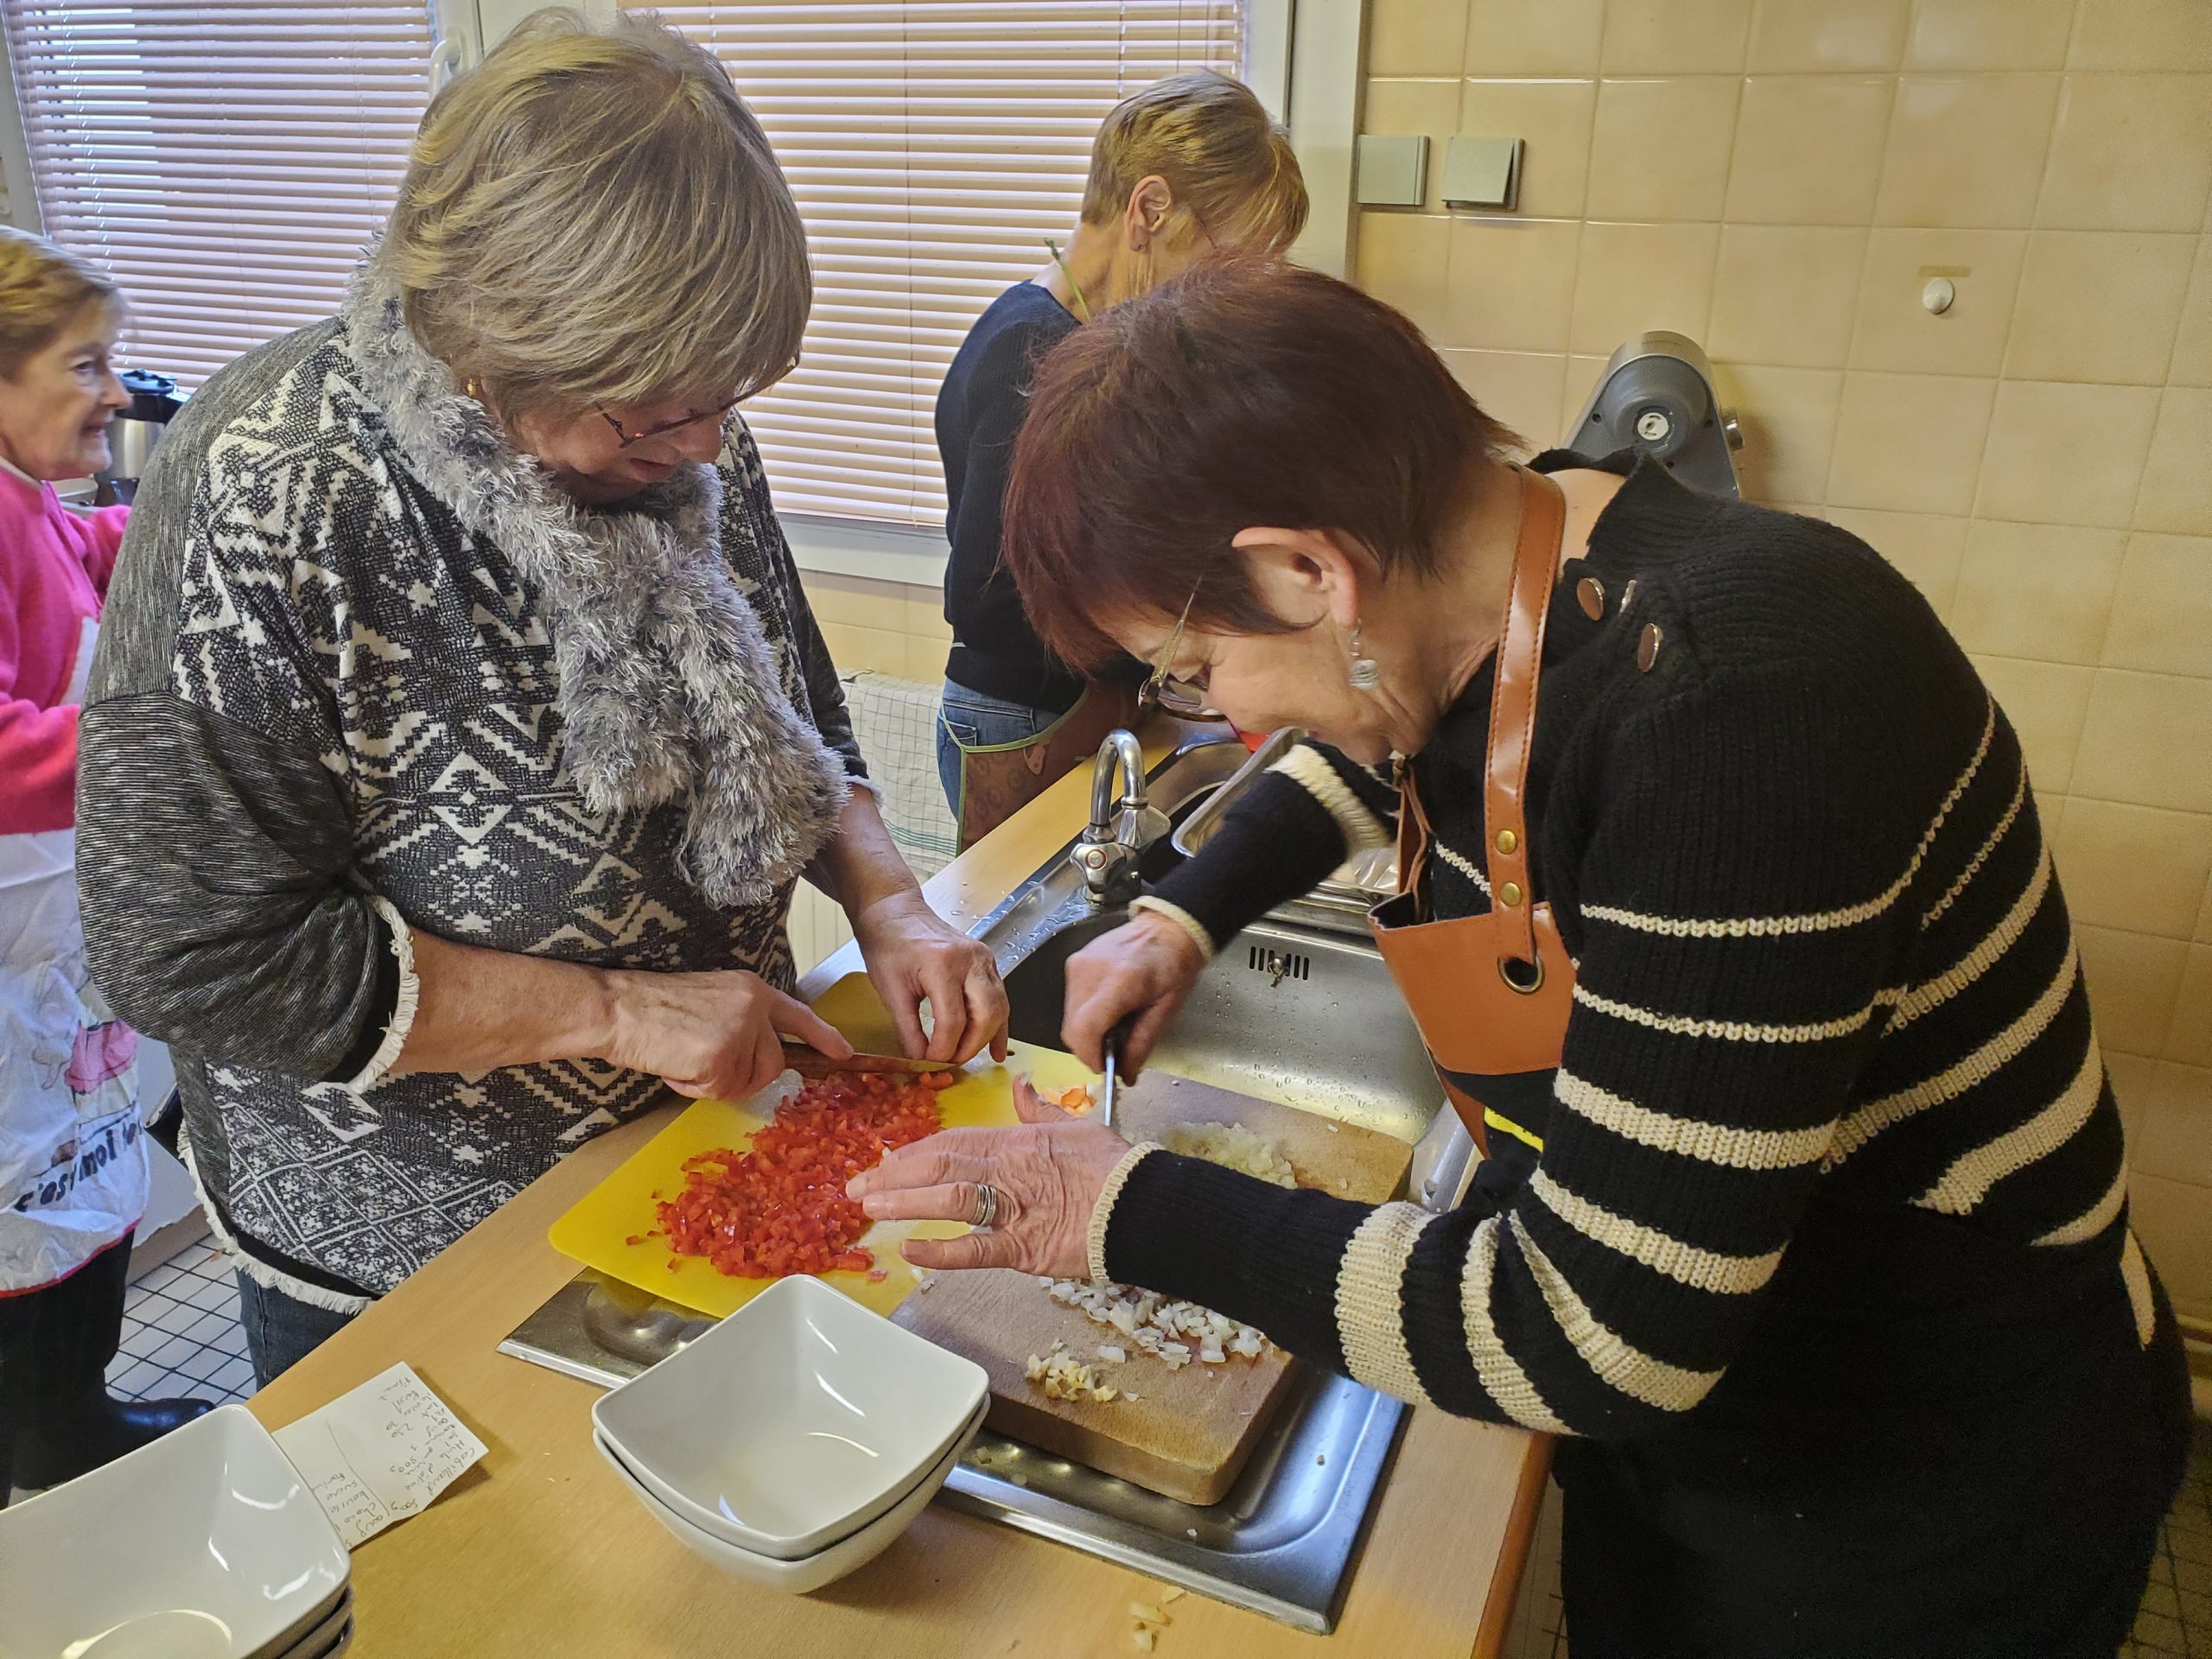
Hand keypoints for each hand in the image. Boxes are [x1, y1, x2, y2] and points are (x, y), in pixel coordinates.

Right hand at [598, 968, 851, 1100]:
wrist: (617, 1008)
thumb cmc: (653, 1007)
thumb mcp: (711, 1001)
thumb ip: (742, 1021)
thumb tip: (761, 1057)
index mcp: (752, 989)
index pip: (798, 1014)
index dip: (824, 1036)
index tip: (844, 1053)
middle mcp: (753, 1007)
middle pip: (772, 1063)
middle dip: (742, 1074)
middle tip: (701, 1060)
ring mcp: (739, 1032)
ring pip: (746, 1082)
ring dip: (715, 1082)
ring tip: (683, 1056)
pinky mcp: (720, 1058)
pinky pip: (718, 1092)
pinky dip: (693, 1087)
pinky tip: (674, 1064)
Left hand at [847, 1077, 1130, 1275]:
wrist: (1144, 1204)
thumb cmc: (1115, 1167)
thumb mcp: (1074, 1124)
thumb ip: (1038, 1109)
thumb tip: (1020, 1084)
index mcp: (1016, 1140)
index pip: (953, 1140)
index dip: (915, 1151)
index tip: (886, 1159)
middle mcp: (1008, 1168)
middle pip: (940, 1163)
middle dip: (894, 1174)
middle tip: (856, 1185)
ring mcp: (1015, 1207)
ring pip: (950, 1196)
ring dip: (905, 1201)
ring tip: (868, 1207)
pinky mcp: (1026, 1245)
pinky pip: (976, 1248)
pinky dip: (942, 1250)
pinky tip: (911, 1249)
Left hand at [850, 889, 1008, 1064]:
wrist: (896, 914)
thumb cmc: (888, 944)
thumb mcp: (890, 990)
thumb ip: (908, 1030)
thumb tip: (921, 1061)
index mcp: (942, 963)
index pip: (953, 1020)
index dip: (943, 1049)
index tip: (931, 1063)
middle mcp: (970, 960)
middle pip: (985, 1016)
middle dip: (969, 1047)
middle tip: (950, 1063)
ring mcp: (984, 960)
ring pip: (999, 1009)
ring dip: (985, 1039)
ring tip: (965, 1057)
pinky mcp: (988, 964)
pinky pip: (1000, 1000)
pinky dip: (998, 1027)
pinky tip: (995, 1050)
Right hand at [1061, 910, 1206, 1074]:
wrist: (1167, 928)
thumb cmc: (1173, 966)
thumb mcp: (1166, 1010)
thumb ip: (1141, 1045)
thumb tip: (1125, 1075)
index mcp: (1119, 982)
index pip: (1084, 1030)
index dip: (1090, 1056)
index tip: (1105, 1065)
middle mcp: (1090, 971)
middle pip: (1071, 1028)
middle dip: (1088, 1048)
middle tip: (1112, 1050)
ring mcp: (1078, 964)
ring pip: (1068, 1017)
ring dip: (1086, 1031)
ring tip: (1113, 1024)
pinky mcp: (1073, 962)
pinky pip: (1070, 1001)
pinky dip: (1084, 1013)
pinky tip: (1107, 1008)